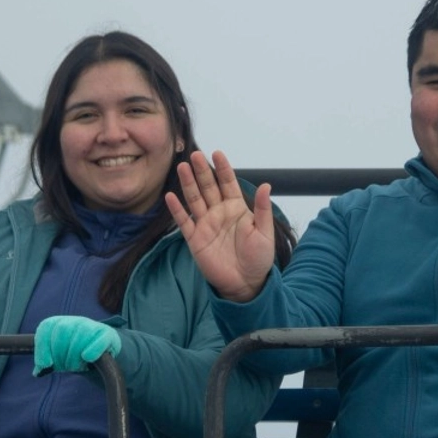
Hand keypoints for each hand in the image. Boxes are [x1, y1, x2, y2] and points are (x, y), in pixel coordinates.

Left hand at [33, 316, 121, 375]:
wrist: (103, 349)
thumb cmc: (76, 353)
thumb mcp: (58, 356)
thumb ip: (45, 361)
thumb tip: (38, 372)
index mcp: (59, 323)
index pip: (46, 328)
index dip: (43, 347)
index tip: (46, 365)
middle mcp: (75, 321)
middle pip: (61, 332)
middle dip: (60, 355)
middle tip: (66, 368)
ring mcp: (92, 325)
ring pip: (79, 337)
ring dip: (75, 357)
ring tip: (77, 367)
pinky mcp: (107, 334)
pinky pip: (99, 341)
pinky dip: (92, 350)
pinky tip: (88, 358)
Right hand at [164, 150, 273, 302]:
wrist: (246, 284)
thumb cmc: (258, 258)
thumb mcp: (264, 233)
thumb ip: (263, 210)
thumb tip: (267, 185)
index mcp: (237, 208)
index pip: (228, 183)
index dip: (223, 169)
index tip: (217, 153)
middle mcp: (219, 212)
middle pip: (208, 187)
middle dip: (202, 171)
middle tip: (195, 154)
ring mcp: (206, 224)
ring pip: (195, 199)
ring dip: (188, 184)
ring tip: (182, 167)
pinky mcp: (195, 239)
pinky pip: (184, 222)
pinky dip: (177, 210)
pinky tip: (170, 196)